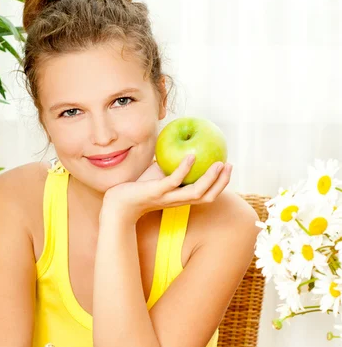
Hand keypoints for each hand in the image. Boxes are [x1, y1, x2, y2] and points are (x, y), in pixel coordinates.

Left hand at [102, 155, 232, 223]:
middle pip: (207, 196)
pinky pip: (173, 181)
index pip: (206, 195)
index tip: (228, 167)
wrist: (118, 203)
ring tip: (219, 163)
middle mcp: (177, 201)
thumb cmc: (137, 187)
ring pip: (196, 192)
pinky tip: (191, 155)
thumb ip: (170, 165)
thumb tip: (181, 144)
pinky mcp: (156, 192)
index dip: (220, 184)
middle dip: (221, 183)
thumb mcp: (158, 174)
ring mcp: (168, 197)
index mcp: (180, 198)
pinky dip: (184, 169)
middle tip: (229, 165)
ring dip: (210, 179)